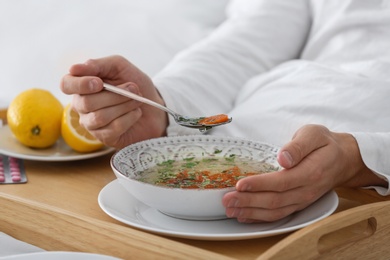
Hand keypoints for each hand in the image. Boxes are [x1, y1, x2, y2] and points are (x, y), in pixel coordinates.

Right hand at [60, 55, 167, 148]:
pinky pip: (113, 128)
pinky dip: (129, 118)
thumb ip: (98, 65)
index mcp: (82, 86)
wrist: (155, 106)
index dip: (80, 84)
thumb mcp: (120, 67)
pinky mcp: (106, 137)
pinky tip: (136, 113)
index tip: (99, 83)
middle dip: (115, 95)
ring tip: (137, 101)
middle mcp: (82, 106)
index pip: (66, 84)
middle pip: (86, 103)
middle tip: (133, 89)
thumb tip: (74, 69)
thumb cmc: (135, 85)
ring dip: (124, 105)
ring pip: (99, 117)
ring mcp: (92, 124)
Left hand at [222, 124, 382, 222]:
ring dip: (251, 212)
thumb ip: (299, 146)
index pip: (281, 182)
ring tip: (231, 210)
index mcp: (311, 172)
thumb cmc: (324, 143)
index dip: (259, 185)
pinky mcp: (298, 204)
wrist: (343, 160)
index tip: (239, 184)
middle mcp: (306, 191)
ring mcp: (302, 200)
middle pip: (275, 201)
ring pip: (275, 212)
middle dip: (248, 202)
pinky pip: (278, 215)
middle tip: (227, 200)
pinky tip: (244, 216)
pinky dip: (260, 218)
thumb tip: (283, 158)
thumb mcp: (314, 134)